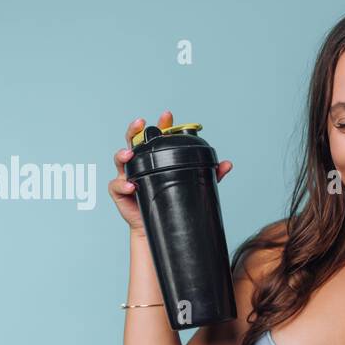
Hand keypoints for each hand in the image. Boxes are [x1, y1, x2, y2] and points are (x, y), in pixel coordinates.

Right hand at [109, 111, 234, 232]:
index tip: (167, 116)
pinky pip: (117, 186)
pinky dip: (122, 185)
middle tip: (141, 123)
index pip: (156, 137)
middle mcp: (138, 163)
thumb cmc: (170, 200)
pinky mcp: (120, 192)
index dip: (161, 125)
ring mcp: (127, 175)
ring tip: (130, 154)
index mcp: (154, 158)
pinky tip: (131, 186)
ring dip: (123, 154)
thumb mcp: (191, 184)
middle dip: (135, 130)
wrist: (157, 228)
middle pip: (133, 141)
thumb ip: (209, 174)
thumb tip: (227, 164)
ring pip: (120, 160)